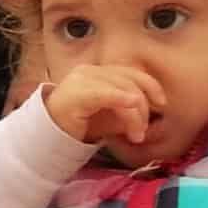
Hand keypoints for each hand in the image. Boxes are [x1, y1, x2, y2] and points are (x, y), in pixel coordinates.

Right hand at [45, 64, 164, 146]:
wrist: (46, 136)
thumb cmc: (79, 126)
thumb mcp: (110, 117)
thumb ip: (129, 108)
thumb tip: (154, 108)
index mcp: (98, 72)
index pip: (131, 73)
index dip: (150, 85)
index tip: (161, 104)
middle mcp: (90, 71)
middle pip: (130, 82)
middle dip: (143, 108)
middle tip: (141, 133)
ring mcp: (81, 80)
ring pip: (122, 90)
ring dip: (134, 115)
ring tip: (135, 136)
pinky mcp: (76, 93)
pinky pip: (104, 93)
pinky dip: (120, 98)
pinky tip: (130, 105)